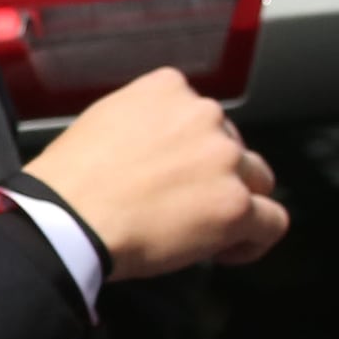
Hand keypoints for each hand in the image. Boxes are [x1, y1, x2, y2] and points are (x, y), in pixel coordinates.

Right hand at [21, 67, 287, 278]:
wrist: (65, 217)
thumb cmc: (70, 179)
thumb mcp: (102, 121)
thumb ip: (145, 122)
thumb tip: (163, 148)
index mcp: (167, 88)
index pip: (202, 114)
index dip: (192, 147)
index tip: (175, 170)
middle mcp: (204, 115)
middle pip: (233, 147)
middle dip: (215, 174)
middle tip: (182, 202)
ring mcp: (225, 159)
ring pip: (258, 181)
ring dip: (235, 202)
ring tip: (203, 229)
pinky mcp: (237, 205)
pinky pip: (273, 222)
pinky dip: (255, 240)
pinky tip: (226, 250)